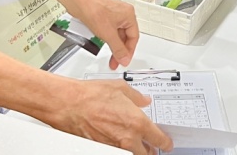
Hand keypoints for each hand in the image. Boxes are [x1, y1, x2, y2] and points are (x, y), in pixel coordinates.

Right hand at [59, 78, 173, 154]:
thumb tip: (144, 100)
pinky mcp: (102, 150)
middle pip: (147, 154)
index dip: (165, 142)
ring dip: (135, 150)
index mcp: (137, 123)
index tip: (166, 143)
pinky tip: (117, 138)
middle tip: (151, 144)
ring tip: (134, 141)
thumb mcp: (120, 88)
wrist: (69, 104)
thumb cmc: (90, 96)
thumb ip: (137, 97)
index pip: (159, 140)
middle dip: (151, 150)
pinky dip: (120, 147)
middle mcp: (127, 139)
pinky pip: (117, 152)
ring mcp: (114, 147)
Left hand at [75, 0, 139, 69]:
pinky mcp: (104, 15)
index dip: (129, 51)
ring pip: (116, 34)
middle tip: (116, 61)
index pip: (134, 37)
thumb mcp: (109, 34)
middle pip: (125, 36)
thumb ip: (118, 49)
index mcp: (129, 15)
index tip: (124, 60)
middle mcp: (123, 13)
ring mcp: (113, 14)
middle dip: (120, 50)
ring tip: (108, 55)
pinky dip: (106, 38)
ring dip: (112, 45)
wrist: (78, 1)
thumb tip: (124, 58)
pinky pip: (109, 30)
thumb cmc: (93, 9)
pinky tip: (101, 44)